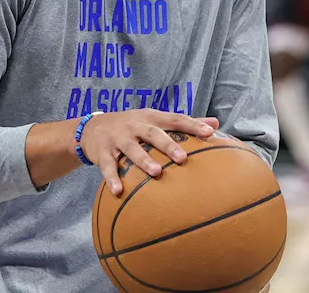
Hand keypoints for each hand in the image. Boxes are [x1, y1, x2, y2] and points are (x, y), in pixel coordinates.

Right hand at [79, 110, 219, 196]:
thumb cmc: (133, 125)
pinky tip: (118, 191)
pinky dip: (112, 178)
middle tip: (183, 158)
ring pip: (131, 148)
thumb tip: (216, 123)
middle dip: (168, 145)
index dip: (192, 125)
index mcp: (151, 117)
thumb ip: (184, 123)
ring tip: (156, 173)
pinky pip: (108, 166)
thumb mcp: (155, 119)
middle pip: (153, 133)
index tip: (210, 132)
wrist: (93, 127)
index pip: (175, 119)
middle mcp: (135, 125)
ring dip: (143, 160)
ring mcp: (118, 138)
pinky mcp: (103, 152)